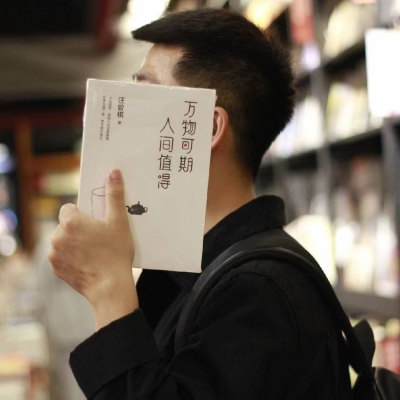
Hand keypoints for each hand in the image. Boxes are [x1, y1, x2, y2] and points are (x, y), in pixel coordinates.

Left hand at [48, 169, 138, 328]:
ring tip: (93, 251)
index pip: (68, 209)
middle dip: (78, 229)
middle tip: (97, 238)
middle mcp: (57, 236)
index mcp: (71, 222)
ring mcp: (54, 254)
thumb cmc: (115, 253)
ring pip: (62, 241)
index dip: (82, 214)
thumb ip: (114, 195)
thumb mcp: (119, 222)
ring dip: (73, 243)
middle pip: (65, 225)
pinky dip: (71, 257)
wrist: (110, 287)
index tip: (94, 223)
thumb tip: (113, 173)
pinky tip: (87, 262)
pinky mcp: (56, 269)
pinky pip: (61, 257)